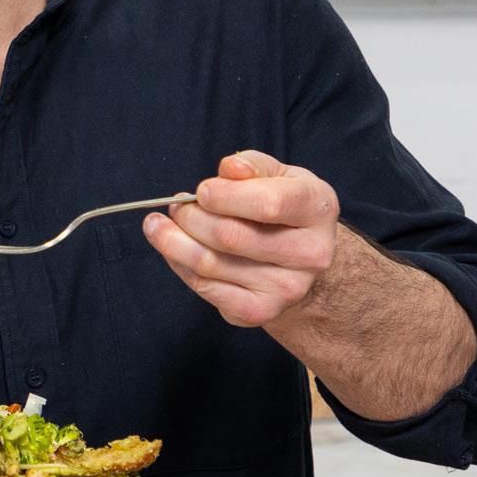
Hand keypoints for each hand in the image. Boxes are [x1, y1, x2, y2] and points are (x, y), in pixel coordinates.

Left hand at [140, 149, 340, 328]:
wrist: (300, 257)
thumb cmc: (283, 208)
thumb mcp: (278, 175)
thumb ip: (254, 165)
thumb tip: (230, 168)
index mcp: (317, 209)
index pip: (269, 204)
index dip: (225, 196)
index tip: (201, 191)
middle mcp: (310, 253)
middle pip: (231, 236)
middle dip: (190, 218)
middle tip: (177, 206)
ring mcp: (287, 288)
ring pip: (211, 264)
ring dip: (173, 241)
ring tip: (159, 225)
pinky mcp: (261, 311)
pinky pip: (205, 288)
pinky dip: (180, 265)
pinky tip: (172, 250)